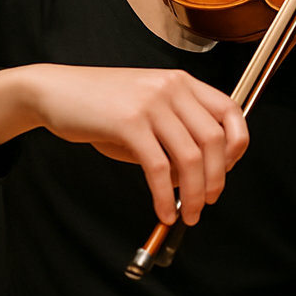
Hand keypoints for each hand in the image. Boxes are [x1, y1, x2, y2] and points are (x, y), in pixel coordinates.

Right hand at [0, 65, 248, 225]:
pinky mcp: (128, 123)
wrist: (57, 91)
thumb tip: (195, 176)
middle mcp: (173, 88)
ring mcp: (152, 104)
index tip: (230, 167)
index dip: (237, 141)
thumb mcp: (148, 109)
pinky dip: (164, 196)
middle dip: (216, 176)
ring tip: (189, 214)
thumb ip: (174, 134)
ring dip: (194, 193)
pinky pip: (157, 167)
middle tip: (209, 200)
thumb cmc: (103, 105)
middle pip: (213, 138)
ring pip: (189, 156)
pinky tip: (163, 211)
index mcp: (183, 82)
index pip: (230, 109)